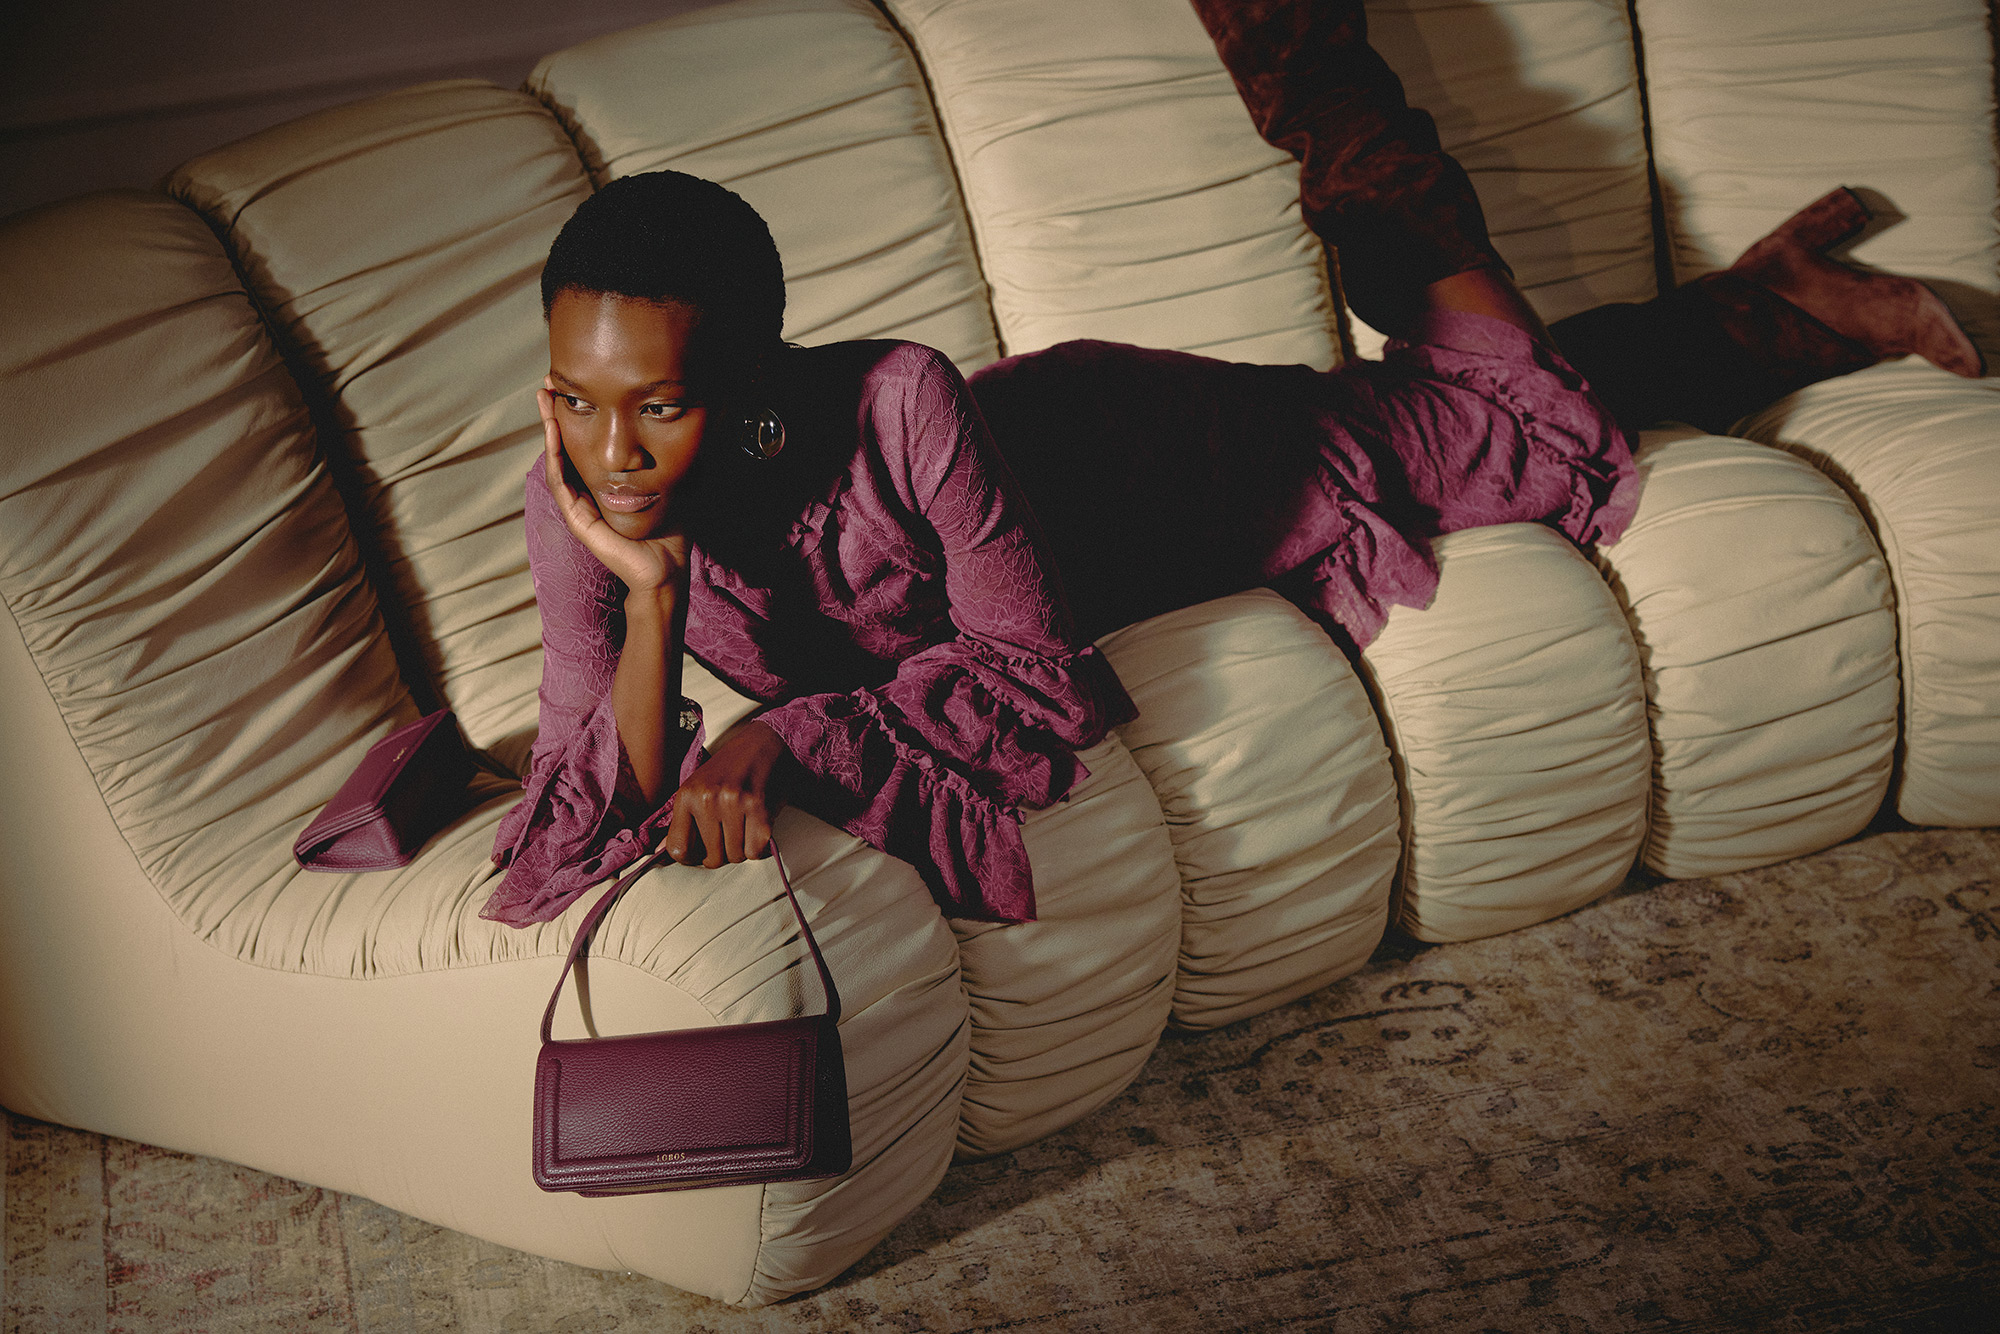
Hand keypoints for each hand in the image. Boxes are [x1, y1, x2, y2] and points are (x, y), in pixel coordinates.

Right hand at [538, 382, 688, 592]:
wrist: (665, 565)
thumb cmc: (670, 527)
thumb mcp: (669, 479)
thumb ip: (666, 454)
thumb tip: (689, 420)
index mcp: (603, 482)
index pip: (584, 442)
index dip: (577, 414)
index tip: (574, 386)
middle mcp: (587, 490)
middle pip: (564, 444)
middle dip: (555, 413)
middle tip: (548, 383)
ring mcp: (579, 504)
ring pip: (557, 458)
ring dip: (549, 427)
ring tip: (544, 399)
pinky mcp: (578, 518)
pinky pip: (560, 482)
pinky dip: (555, 455)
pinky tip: (554, 432)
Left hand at [666, 721, 792, 867]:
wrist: (763, 743)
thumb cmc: (729, 769)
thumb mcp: (697, 787)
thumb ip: (682, 820)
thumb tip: (662, 851)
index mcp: (686, 796)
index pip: (678, 849)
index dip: (692, 858)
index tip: (703, 851)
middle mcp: (707, 799)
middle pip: (712, 859)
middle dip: (723, 855)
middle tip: (729, 837)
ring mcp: (733, 803)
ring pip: (736, 856)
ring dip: (742, 850)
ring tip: (744, 829)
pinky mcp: (759, 808)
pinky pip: (755, 851)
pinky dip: (759, 846)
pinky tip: (757, 828)